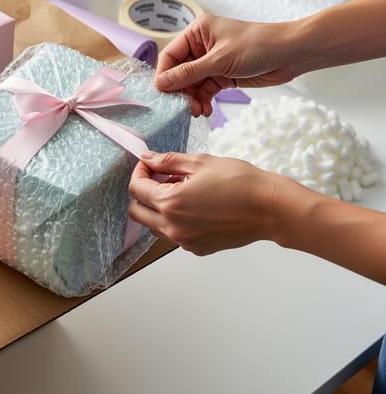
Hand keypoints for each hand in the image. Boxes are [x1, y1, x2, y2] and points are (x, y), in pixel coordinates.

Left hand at [128, 151, 289, 254]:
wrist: (271, 209)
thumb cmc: (241, 184)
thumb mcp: (201, 163)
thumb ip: (168, 161)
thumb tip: (148, 159)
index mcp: (170, 203)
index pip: (136, 189)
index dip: (139, 173)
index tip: (149, 166)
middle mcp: (173, 226)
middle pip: (137, 212)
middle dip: (142, 193)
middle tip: (160, 178)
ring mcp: (184, 241)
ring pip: (153, 226)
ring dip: (157, 208)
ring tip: (181, 191)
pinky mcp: (197, 248)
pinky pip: (173, 235)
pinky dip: (174, 221)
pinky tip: (194, 206)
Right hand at [155, 14, 300, 116]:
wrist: (291, 54)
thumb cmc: (258, 45)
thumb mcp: (219, 60)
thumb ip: (188, 73)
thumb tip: (161, 83)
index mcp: (197, 32)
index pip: (170, 55)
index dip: (164, 75)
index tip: (162, 94)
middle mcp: (201, 46)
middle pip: (179, 72)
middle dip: (180, 91)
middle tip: (182, 107)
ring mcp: (212, 61)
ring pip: (191, 84)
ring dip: (192, 99)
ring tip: (196, 111)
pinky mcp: (222, 75)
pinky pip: (204, 90)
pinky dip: (203, 100)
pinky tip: (205, 110)